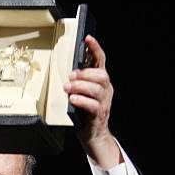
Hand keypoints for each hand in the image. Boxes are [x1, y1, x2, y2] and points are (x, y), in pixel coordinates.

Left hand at [63, 35, 121, 168]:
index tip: (88, 38)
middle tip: (71, 76)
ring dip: (80, 86)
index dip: (95, 48)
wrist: (93, 136)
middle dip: (84, 73)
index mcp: (102, 82)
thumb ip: (79, 83)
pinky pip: (92, 105)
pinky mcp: (99, 114)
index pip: (101, 61)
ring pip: (96, 89)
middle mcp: (106, 90)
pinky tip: (72, 99)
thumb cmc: (85, 114)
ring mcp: (104, 102)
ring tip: (68, 88)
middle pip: (101, 74)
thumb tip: (69, 74)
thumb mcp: (82, 95)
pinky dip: (81, 100)